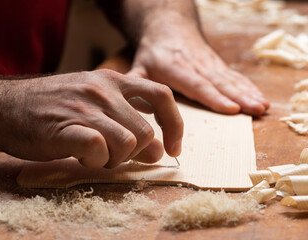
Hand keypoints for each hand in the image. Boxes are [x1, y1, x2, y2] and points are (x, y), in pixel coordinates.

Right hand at [0, 70, 182, 167]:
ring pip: (128, 144)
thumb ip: (127, 120)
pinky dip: (95, 160)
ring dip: (113, 159)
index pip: (161, 96)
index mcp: (112, 80)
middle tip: (111, 154)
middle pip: (145, 133)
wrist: (3, 106)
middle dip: (134, 153)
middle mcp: (102, 90)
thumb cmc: (52, 107)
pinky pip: (99, 150)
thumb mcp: (93, 101)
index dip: (174, 125)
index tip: (172, 147)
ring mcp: (84, 108)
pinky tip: (80, 155)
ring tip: (93, 154)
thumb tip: (159, 150)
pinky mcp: (65, 128)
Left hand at [128, 27, 269, 115]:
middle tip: (255, 109)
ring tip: (262, 105)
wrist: (167, 26)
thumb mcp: (139, 66)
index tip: (231, 108)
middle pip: (220, 83)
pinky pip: (234, 76)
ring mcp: (208, 64)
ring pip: (230, 79)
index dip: (214, 97)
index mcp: (176, 69)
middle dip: (239, 97)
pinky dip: (248, 86)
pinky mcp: (216, 65)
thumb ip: (136, 85)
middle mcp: (196, 66)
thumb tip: (131, 107)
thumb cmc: (153, 52)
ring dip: (248, 92)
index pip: (197, 85)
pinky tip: (259, 96)